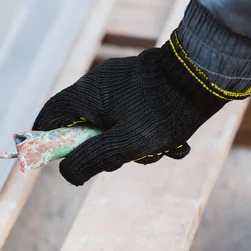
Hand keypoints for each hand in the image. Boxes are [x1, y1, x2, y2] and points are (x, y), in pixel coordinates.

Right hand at [33, 33, 250, 185]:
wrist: (206, 76)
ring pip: (110, 126)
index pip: (50, 116)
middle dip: (101, 150)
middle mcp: (98, 87)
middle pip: (82, 126)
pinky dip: (144, 134)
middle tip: (120, 162)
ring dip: (129, 146)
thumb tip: (67, 174)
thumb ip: (92, 159)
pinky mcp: (140, 87)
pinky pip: (131, 117)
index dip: (44, 139)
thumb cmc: (163, 111)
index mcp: (86, 95)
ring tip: (158, 151)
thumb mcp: (125, 144)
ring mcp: (120, 85)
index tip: (49, 160)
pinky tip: (170, 143)